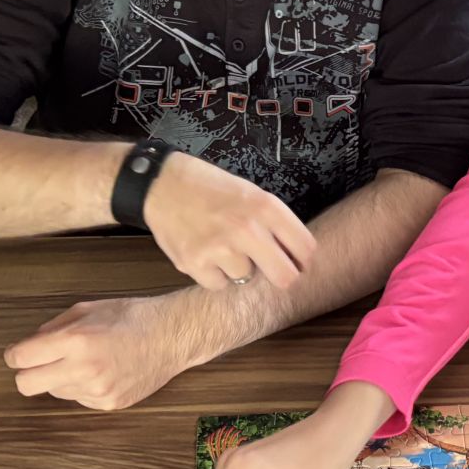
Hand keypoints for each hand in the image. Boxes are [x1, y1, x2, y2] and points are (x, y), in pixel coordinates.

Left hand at [4, 293, 186, 409]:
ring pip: (54, 392)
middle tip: (39, 362)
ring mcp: (97, 390)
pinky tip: (102, 371)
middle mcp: (84, 369)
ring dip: (59, 378)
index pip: (21, 358)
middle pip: (27, 385)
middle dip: (27, 373)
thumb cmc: (131, 317)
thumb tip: (29, 345)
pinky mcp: (108, 404)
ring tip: (85, 361)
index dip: (15, 355)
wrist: (172, 336)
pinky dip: (82, 386)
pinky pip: (78, 399)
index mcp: (76, 340)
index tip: (18, 353)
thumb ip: (53, 328)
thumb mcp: (87, 309)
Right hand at [140, 150, 316, 291]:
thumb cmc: (210, 188)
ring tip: (221, 246)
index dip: (303, 259)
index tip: (296, 262)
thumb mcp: (251, 193)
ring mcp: (220, 248)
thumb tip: (300, 257)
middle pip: (285, 277)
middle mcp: (246, 228)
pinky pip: (219, 284)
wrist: (162, 183)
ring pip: (246, 278)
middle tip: (268, 269)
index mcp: (266, 207)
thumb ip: (275, 223)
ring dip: (237, 268)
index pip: (306, 249)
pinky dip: (213, 274)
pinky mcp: (195, 263)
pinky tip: (204, 252)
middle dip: (279, 276)